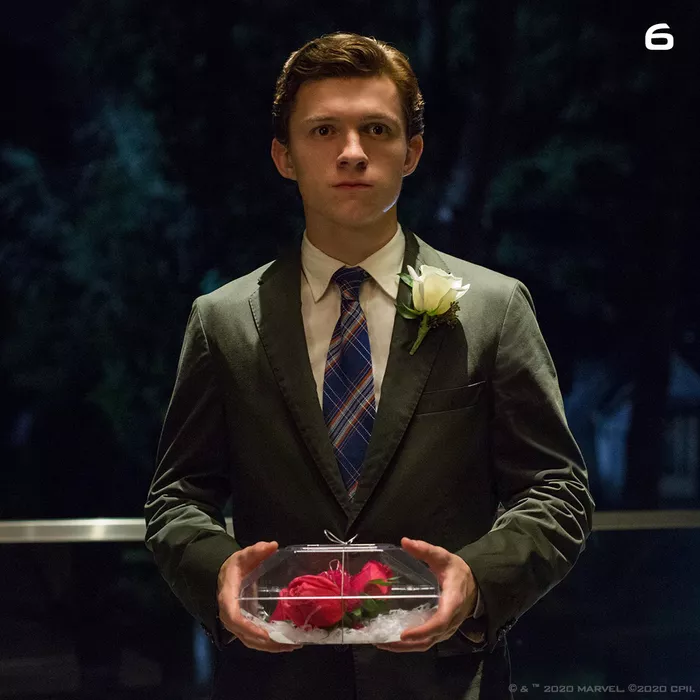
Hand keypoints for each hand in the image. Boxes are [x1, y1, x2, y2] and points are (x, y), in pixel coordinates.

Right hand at [217, 540, 303, 652]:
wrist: (225, 574)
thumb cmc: (234, 566)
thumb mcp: (243, 555)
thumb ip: (256, 550)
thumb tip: (272, 545)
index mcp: (228, 598)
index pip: (234, 618)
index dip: (249, 628)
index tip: (266, 633)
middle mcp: (230, 615)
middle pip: (246, 636)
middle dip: (267, 643)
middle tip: (290, 643)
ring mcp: (236, 623)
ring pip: (251, 642)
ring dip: (271, 647)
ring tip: (293, 645)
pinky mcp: (244, 625)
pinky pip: (254, 639)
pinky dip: (269, 644)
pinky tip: (285, 642)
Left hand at [375, 537, 476, 652]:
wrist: (475, 584)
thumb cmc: (457, 571)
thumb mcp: (443, 557)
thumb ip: (425, 549)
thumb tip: (405, 541)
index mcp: (453, 602)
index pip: (440, 621)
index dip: (423, 630)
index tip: (404, 634)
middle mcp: (451, 621)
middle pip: (430, 639)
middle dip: (407, 644)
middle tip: (383, 642)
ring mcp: (447, 629)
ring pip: (427, 644)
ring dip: (406, 648)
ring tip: (383, 644)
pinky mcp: (442, 631)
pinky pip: (428, 642)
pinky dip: (411, 644)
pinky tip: (394, 640)